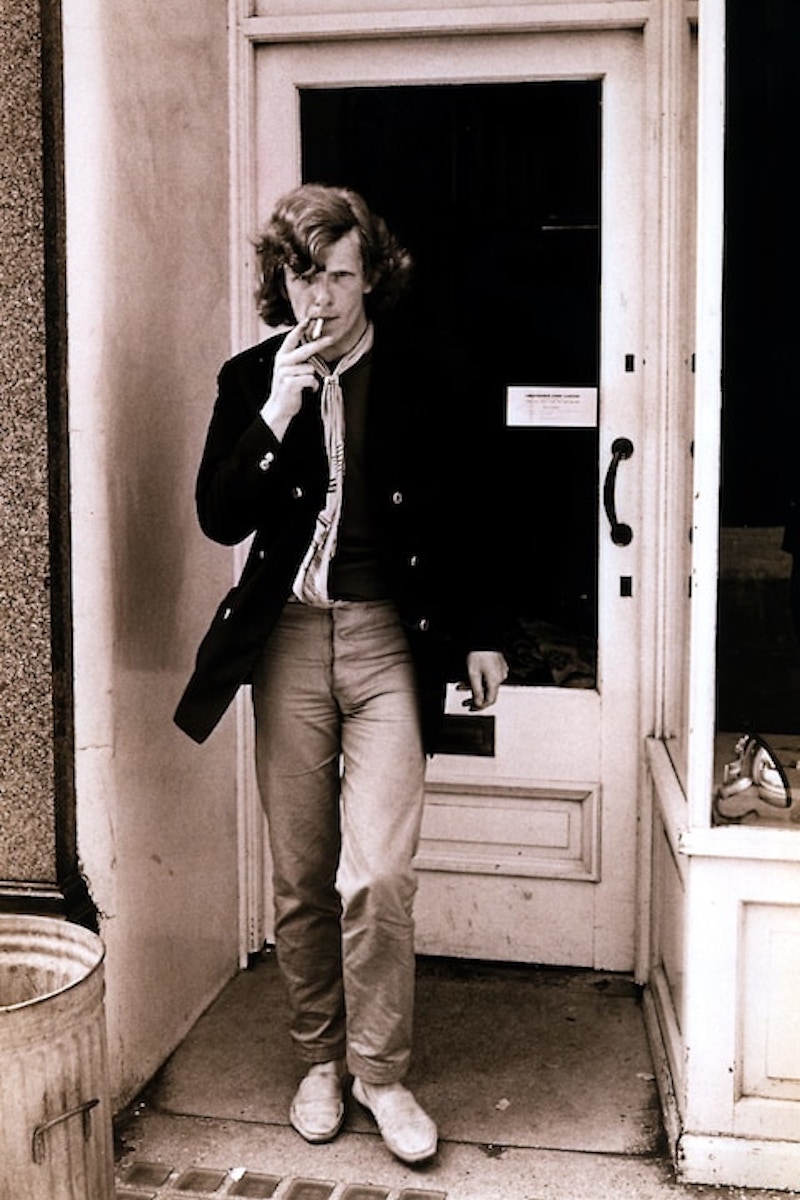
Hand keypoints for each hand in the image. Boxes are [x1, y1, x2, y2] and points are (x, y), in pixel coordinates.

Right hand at [260, 318, 331, 439]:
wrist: (279, 407)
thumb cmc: (288, 388)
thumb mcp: (289, 369)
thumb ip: (297, 358)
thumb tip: (313, 346)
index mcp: (282, 356)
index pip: (291, 338)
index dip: (301, 328)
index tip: (309, 319)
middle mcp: (282, 362)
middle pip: (305, 350)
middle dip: (319, 344)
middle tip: (330, 339)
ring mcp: (284, 373)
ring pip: (309, 368)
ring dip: (313, 378)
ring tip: (307, 385)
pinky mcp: (289, 384)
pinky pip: (309, 379)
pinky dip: (313, 386)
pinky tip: (308, 390)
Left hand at [460, 650, 508, 710]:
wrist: (484, 638)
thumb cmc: (478, 654)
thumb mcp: (473, 674)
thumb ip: (476, 690)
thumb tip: (478, 703)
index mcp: (495, 681)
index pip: (491, 700)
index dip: (481, 705)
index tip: (472, 706)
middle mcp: (501, 677)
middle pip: (490, 692)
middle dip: (477, 693)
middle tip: (465, 691)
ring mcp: (501, 671)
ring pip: (490, 684)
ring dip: (479, 685)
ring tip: (466, 681)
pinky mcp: (500, 666)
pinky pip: (492, 676)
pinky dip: (483, 678)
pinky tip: (475, 674)